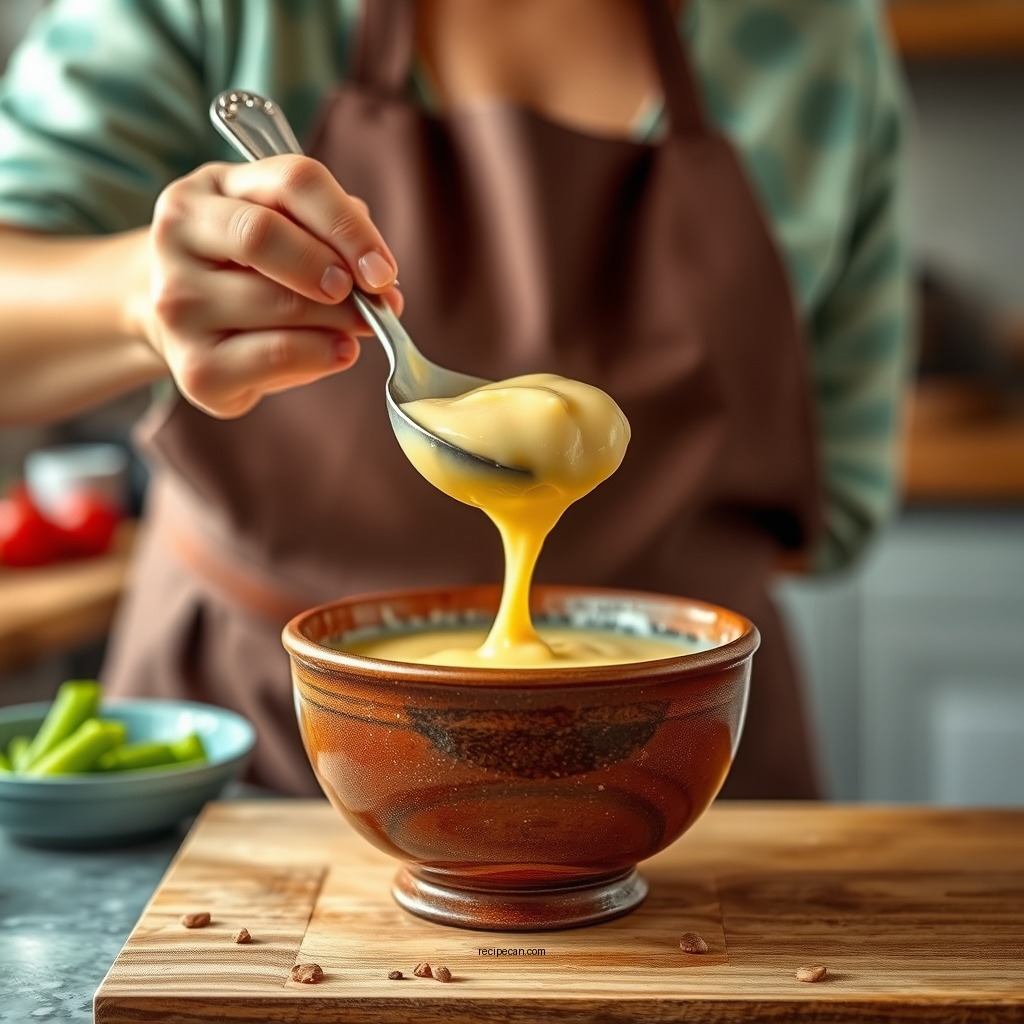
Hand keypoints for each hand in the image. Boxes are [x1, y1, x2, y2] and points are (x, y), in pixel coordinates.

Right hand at [137, 155, 402, 417]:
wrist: (184, 331)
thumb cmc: (247, 277)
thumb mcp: (283, 234)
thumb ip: (329, 237)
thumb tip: (379, 273)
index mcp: (209, 190)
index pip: (291, 182)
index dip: (347, 225)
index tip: (383, 268)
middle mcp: (177, 237)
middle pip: (265, 237)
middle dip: (335, 271)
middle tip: (375, 301)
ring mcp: (176, 303)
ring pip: (275, 302)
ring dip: (338, 319)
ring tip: (363, 327)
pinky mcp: (192, 366)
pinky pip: (272, 355)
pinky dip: (320, 354)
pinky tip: (341, 351)